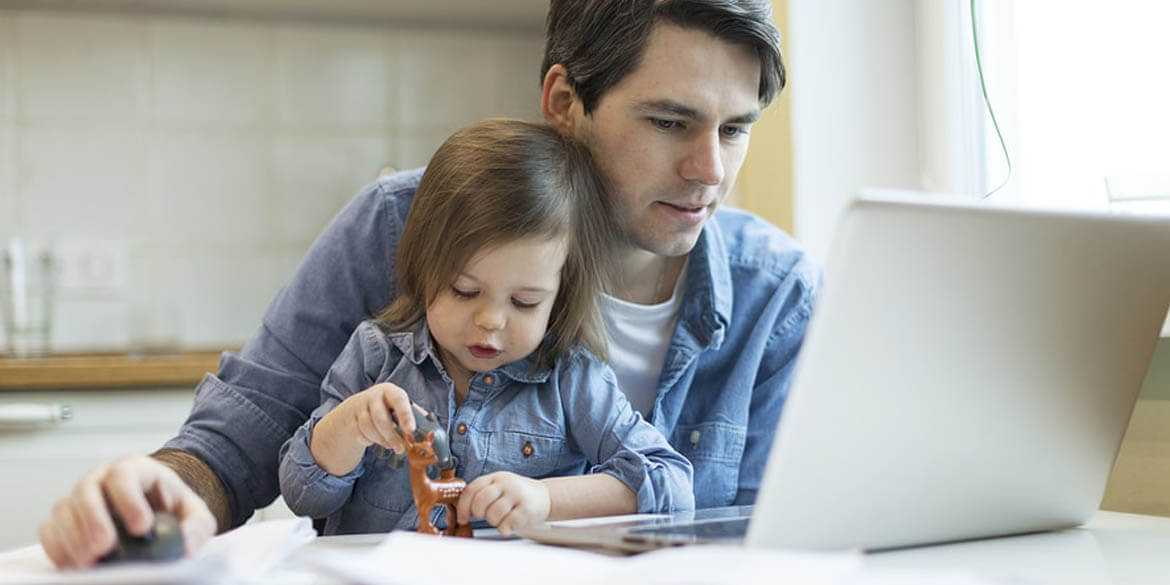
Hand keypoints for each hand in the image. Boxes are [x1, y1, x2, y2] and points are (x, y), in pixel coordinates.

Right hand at [38, 455, 215, 568]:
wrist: (153, 510)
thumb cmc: (171, 508)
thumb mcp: (195, 514)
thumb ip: (197, 527)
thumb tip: (187, 546)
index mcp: (135, 469)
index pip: (125, 474)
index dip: (129, 499)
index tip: (141, 528)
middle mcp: (102, 479)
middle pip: (88, 490)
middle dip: (94, 519)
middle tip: (105, 546)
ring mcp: (80, 498)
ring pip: (64, 509)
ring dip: (73, 537)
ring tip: (89, 560)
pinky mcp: (65, 519)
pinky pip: (50, 529)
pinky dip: (57, 547)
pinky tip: (73, 564)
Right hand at [311, 382, 418, 474]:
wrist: (358, 407)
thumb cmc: (387, 407)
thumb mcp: (400, 405)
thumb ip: (415, 415)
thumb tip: (431, 430)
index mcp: (390, 391)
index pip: (398, 400)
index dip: (405, 415)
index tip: (411, 430)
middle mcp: (373, 396)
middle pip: (380, 417)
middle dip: (391, 436)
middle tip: (400, 448)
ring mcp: (360, 408)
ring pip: (368, 427)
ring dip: (381, 440)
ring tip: (391, 446)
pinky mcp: (351, 419)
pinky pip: (359, 434)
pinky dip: (369, 441)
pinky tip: (376, 440)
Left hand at [456, 471, 550, 534]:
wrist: (546, 497)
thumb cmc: (519, 495)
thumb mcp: (501, 487)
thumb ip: (483, 493)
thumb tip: (462, 510)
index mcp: (496, 477)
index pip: (472, 489)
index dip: (463, 506)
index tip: (463, 518)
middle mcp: (506, 483)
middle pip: (480, 501)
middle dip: (479, 514)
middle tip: (485, 516)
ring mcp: (517, 495)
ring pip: (492, 515)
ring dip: (494, 522)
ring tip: (502, 518)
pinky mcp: (526, 510)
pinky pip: (506, 524)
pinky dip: (504, 528)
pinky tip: (510, 523)